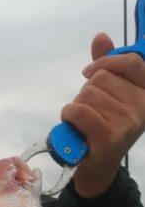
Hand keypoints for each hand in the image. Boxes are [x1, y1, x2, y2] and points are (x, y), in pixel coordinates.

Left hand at [60, 33, 144, 197]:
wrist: (97, 168)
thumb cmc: (103, 128)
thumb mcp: (109, 96)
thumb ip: (108, 66)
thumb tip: (101, 37)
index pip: (132, 62)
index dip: (107, 61)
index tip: (89, 72)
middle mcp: (143, 107)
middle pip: (102, 78)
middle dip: (86, 92)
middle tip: (90, 112)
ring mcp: (128, 123)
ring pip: (88, 95)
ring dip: (76, 106)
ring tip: (84, 123)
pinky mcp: (110, 137)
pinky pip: (79, 111)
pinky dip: (68, 116)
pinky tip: (74, 127)